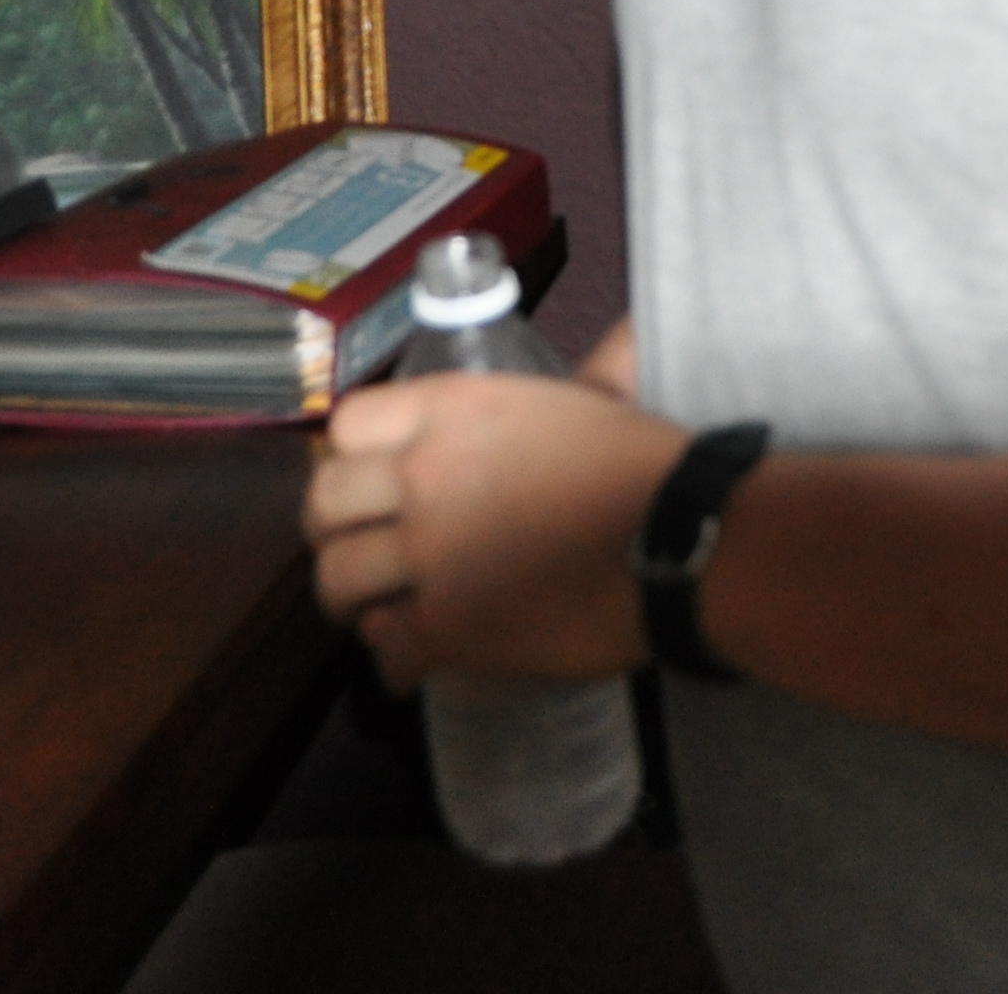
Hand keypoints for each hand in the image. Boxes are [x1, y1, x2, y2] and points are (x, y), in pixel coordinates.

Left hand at [302, 371, 686, 687]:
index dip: (348, 453)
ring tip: (374, 607)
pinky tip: (413, 655)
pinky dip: (395, 655)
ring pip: (339, 581)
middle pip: (324, 505)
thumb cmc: (646, 464)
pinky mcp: (448, 628)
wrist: (683, 544)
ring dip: (352, 597)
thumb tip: (611, 351)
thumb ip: (566, 379)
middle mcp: (424, 476)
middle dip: (331, 530)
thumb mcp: (587, 400)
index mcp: (452, 409)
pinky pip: (388, 646)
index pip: (347, 423)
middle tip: (356, 545)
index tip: (363, 474)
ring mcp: (429, 556)